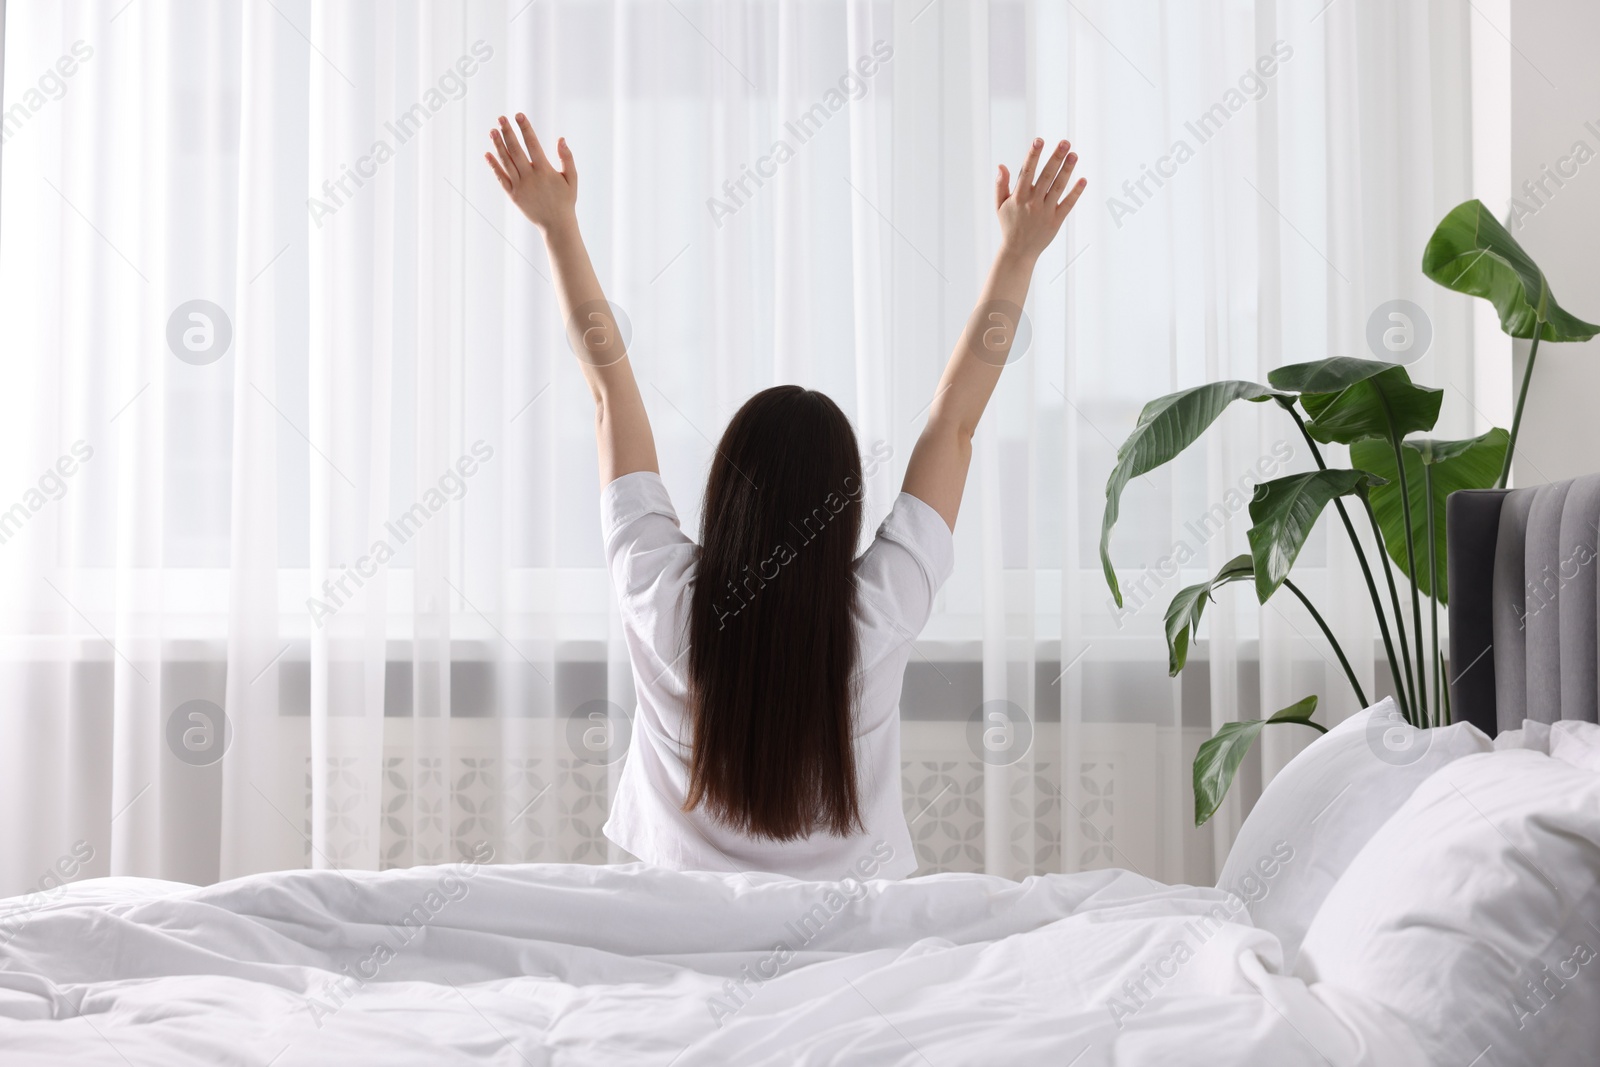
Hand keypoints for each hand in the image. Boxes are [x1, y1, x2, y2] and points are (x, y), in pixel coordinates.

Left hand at [485, 113, 576, 230]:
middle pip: (516, 150)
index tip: (519, 115)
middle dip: (508, 132)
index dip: (525, 128)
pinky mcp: (513, 195)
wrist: (556, 225)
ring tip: (492, 131)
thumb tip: (561, 139)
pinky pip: (501, 178)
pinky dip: (494, 166)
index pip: (533, 144)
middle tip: (501, 118)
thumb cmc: (566, 200)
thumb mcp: (572, 179)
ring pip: (506, 162)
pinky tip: (487, 154)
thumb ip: (567, 158)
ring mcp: (520, 186)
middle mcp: (530, 177)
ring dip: (498, 146)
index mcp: (545, 170)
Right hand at [994, 137, 1084, 261]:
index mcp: (1018, 197)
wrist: (1018, 252)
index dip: (1033, 155)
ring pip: (1058, 187)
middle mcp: (1032, 202)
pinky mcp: (1055, 221)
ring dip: (1067, 170)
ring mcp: (1045, 211)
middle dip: (1055, 158)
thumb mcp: (1000, 205)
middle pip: (1046, 176)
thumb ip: (1001, 185)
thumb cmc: (1009, 225)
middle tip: (1065, 142)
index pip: (1027, 171)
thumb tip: (1001, 165)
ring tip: (1074, 155)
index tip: (1039, 140)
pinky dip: (1075, 193)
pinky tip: (1083, 179)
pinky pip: (1067, 204)